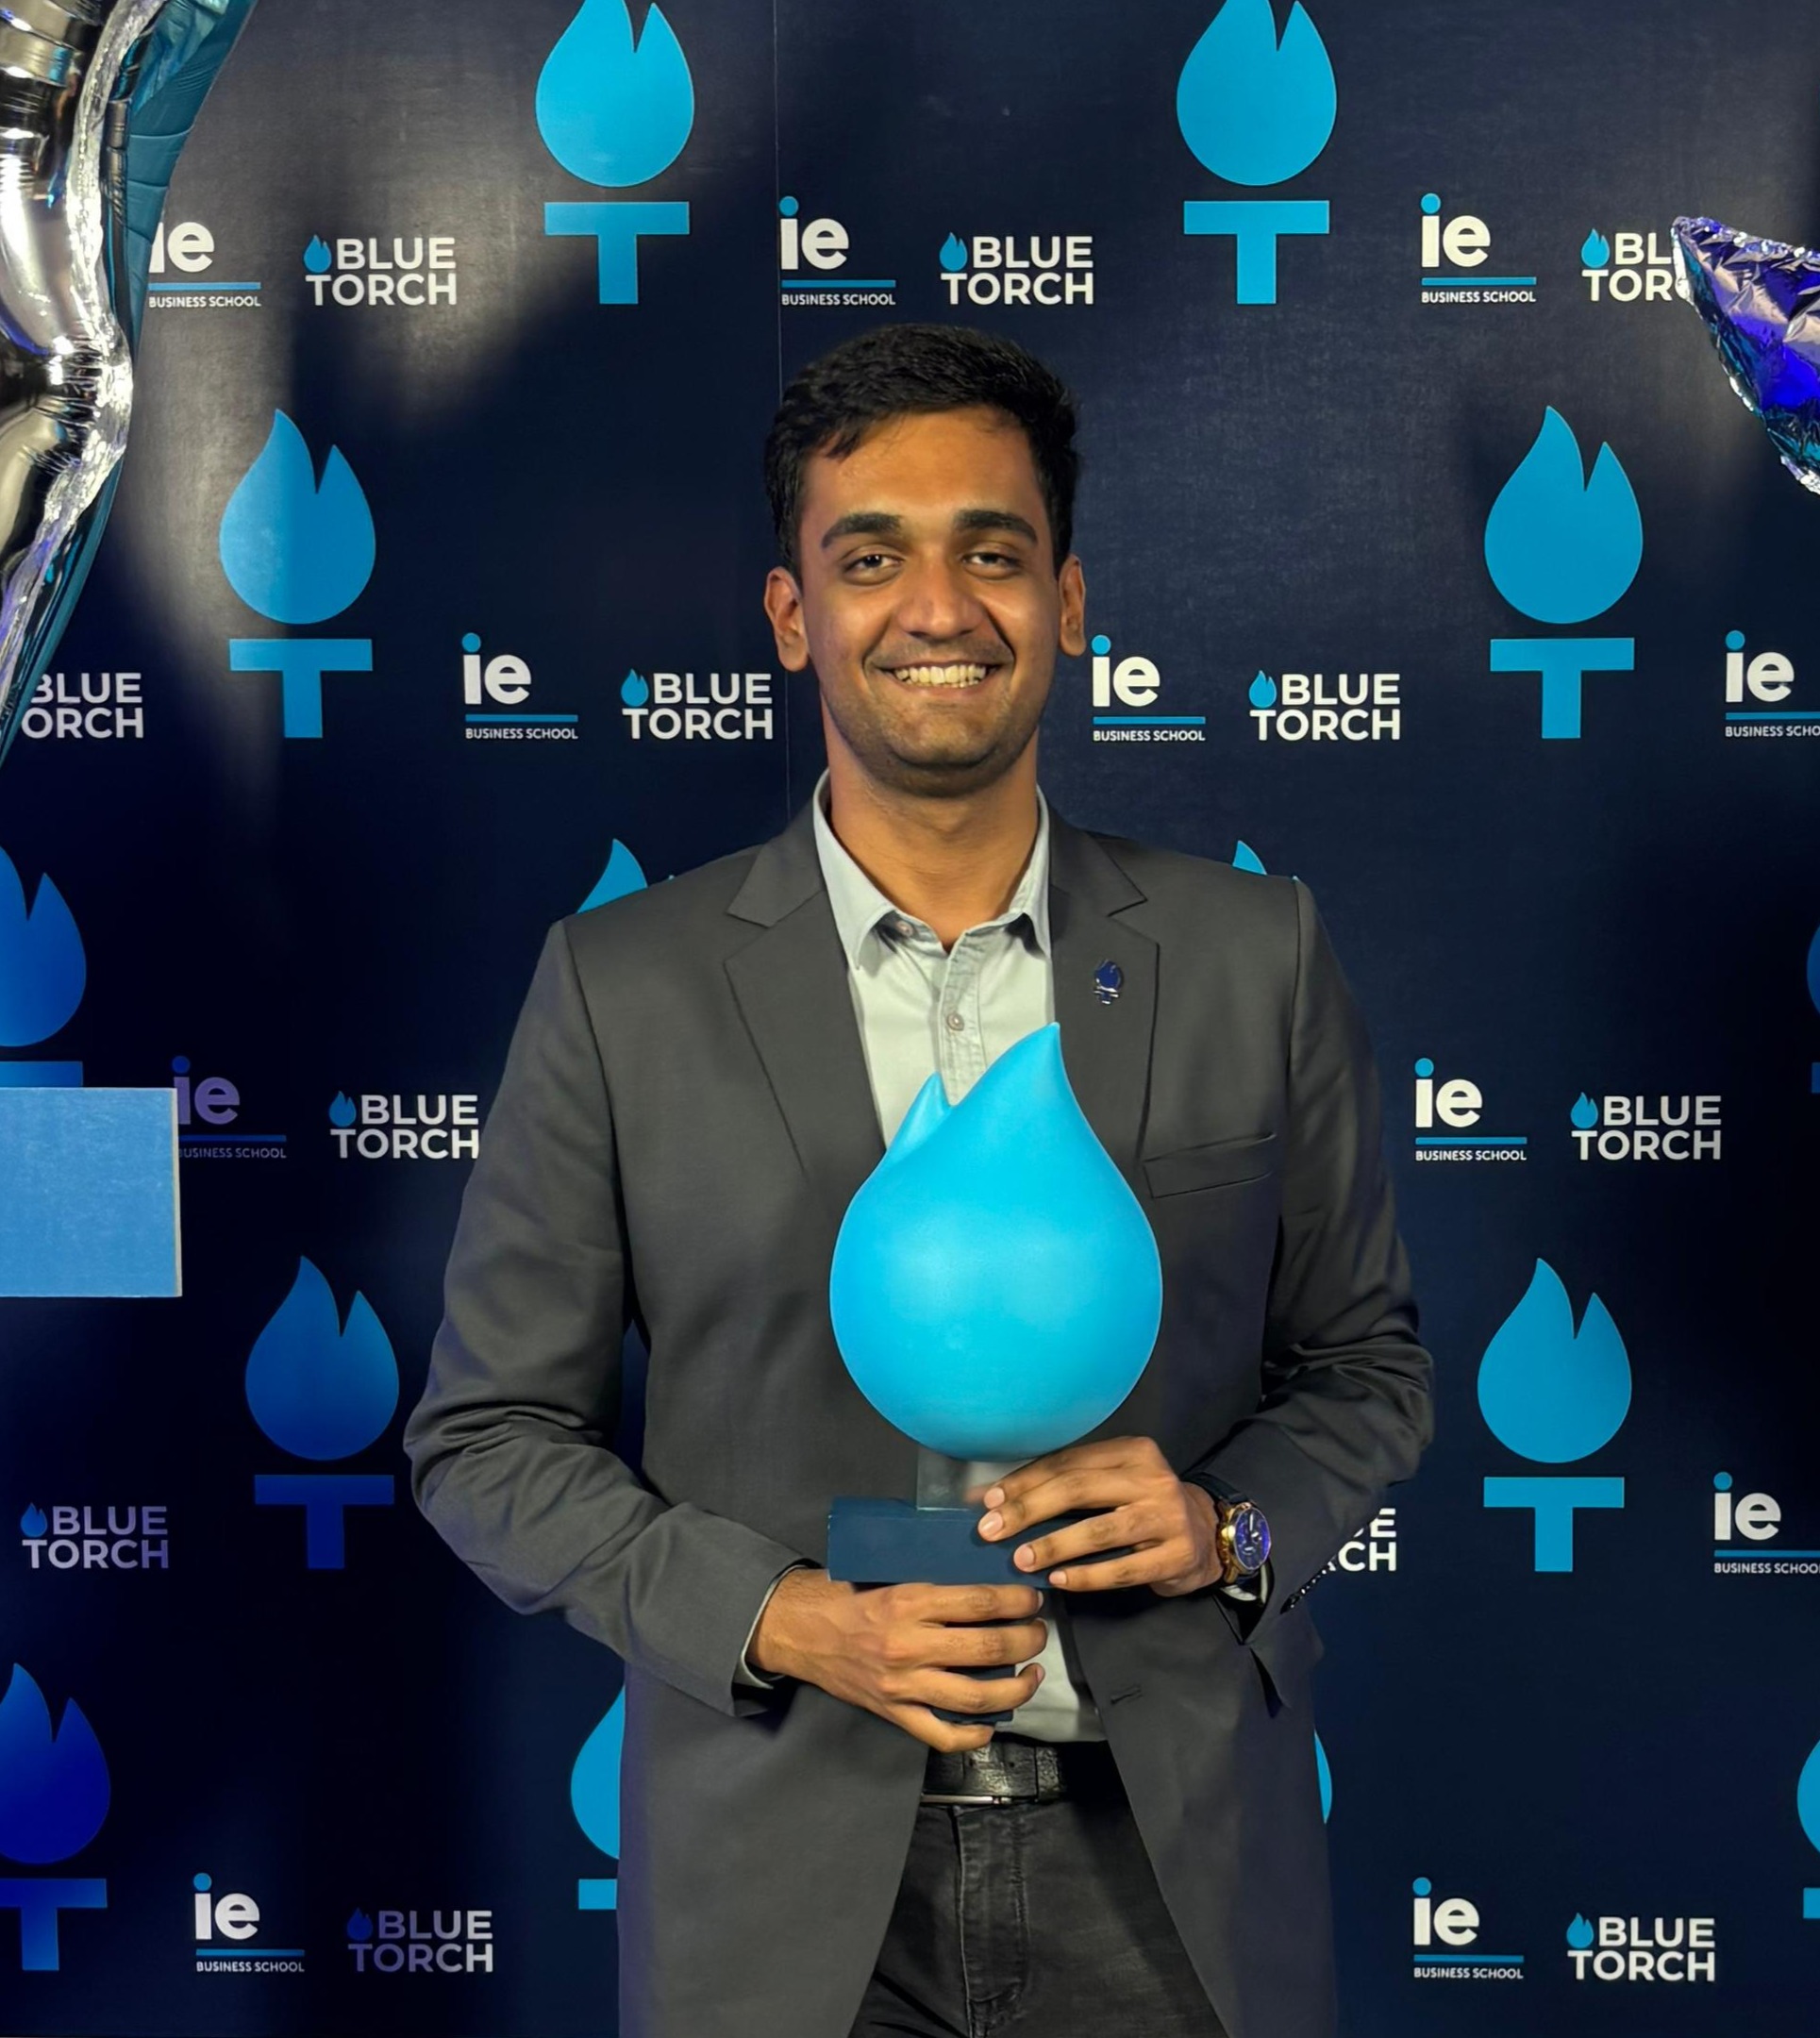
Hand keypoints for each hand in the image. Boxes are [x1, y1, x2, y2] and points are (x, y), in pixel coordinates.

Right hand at [748, 1569, 1047, 1751]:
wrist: (795, 1630)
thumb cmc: (842, 1592)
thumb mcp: (886, 1572)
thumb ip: (929, 1579)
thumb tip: (983, 1574)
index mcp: (907, 1602)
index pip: (978, 1602)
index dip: (1016, 1600)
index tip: (1033, 1598)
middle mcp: (909, 1645)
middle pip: (987, 1647)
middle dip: (1026, 1640)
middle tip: (1039, 1632)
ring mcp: (902, 1685)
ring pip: (974, 1696)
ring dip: (1014, 1688)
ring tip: (1032, 1675)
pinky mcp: (893, 1712)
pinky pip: (941, 1734)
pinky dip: (973, 1733)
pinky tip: (992, 1721)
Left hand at [978, 1436, 1222, 1597]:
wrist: (1208, 1536)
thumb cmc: (1143, 1507)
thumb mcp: (1112, 1484)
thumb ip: (1062, 1486)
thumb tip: (989, 1498)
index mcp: (1131, 1451)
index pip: (1068, 1462)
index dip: (1024, 1481)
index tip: (987, 1501)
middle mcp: (1151, 1478)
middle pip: (1079, 1489)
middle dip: (1029, 1509)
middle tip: (991, 1530)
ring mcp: (1168, 1517)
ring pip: (1099, 1530)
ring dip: (1053, 1545)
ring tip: (1021, 1559)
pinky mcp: (1176, 1554)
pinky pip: (1122, 1568)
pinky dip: (1086, 1576)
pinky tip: (1059, 1580)